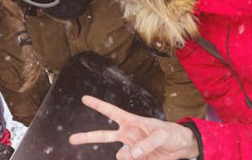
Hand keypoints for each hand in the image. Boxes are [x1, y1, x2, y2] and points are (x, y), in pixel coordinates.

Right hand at [68, 96, 198, 159]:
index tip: (84, 98)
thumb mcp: (162, 135)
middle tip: (71, 139)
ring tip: (148, 154)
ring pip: (120, 155)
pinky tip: (150, 157)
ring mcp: (130, 148)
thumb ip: (147, 143)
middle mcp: (127, 135)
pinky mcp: (135, 159)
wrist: (179, 147)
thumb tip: (133, 154)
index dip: (98, 105)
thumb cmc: (170, 134)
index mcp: (131, 122)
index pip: (111, 112)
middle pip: (103, 136)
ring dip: (132, 156)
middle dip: (86, 137)